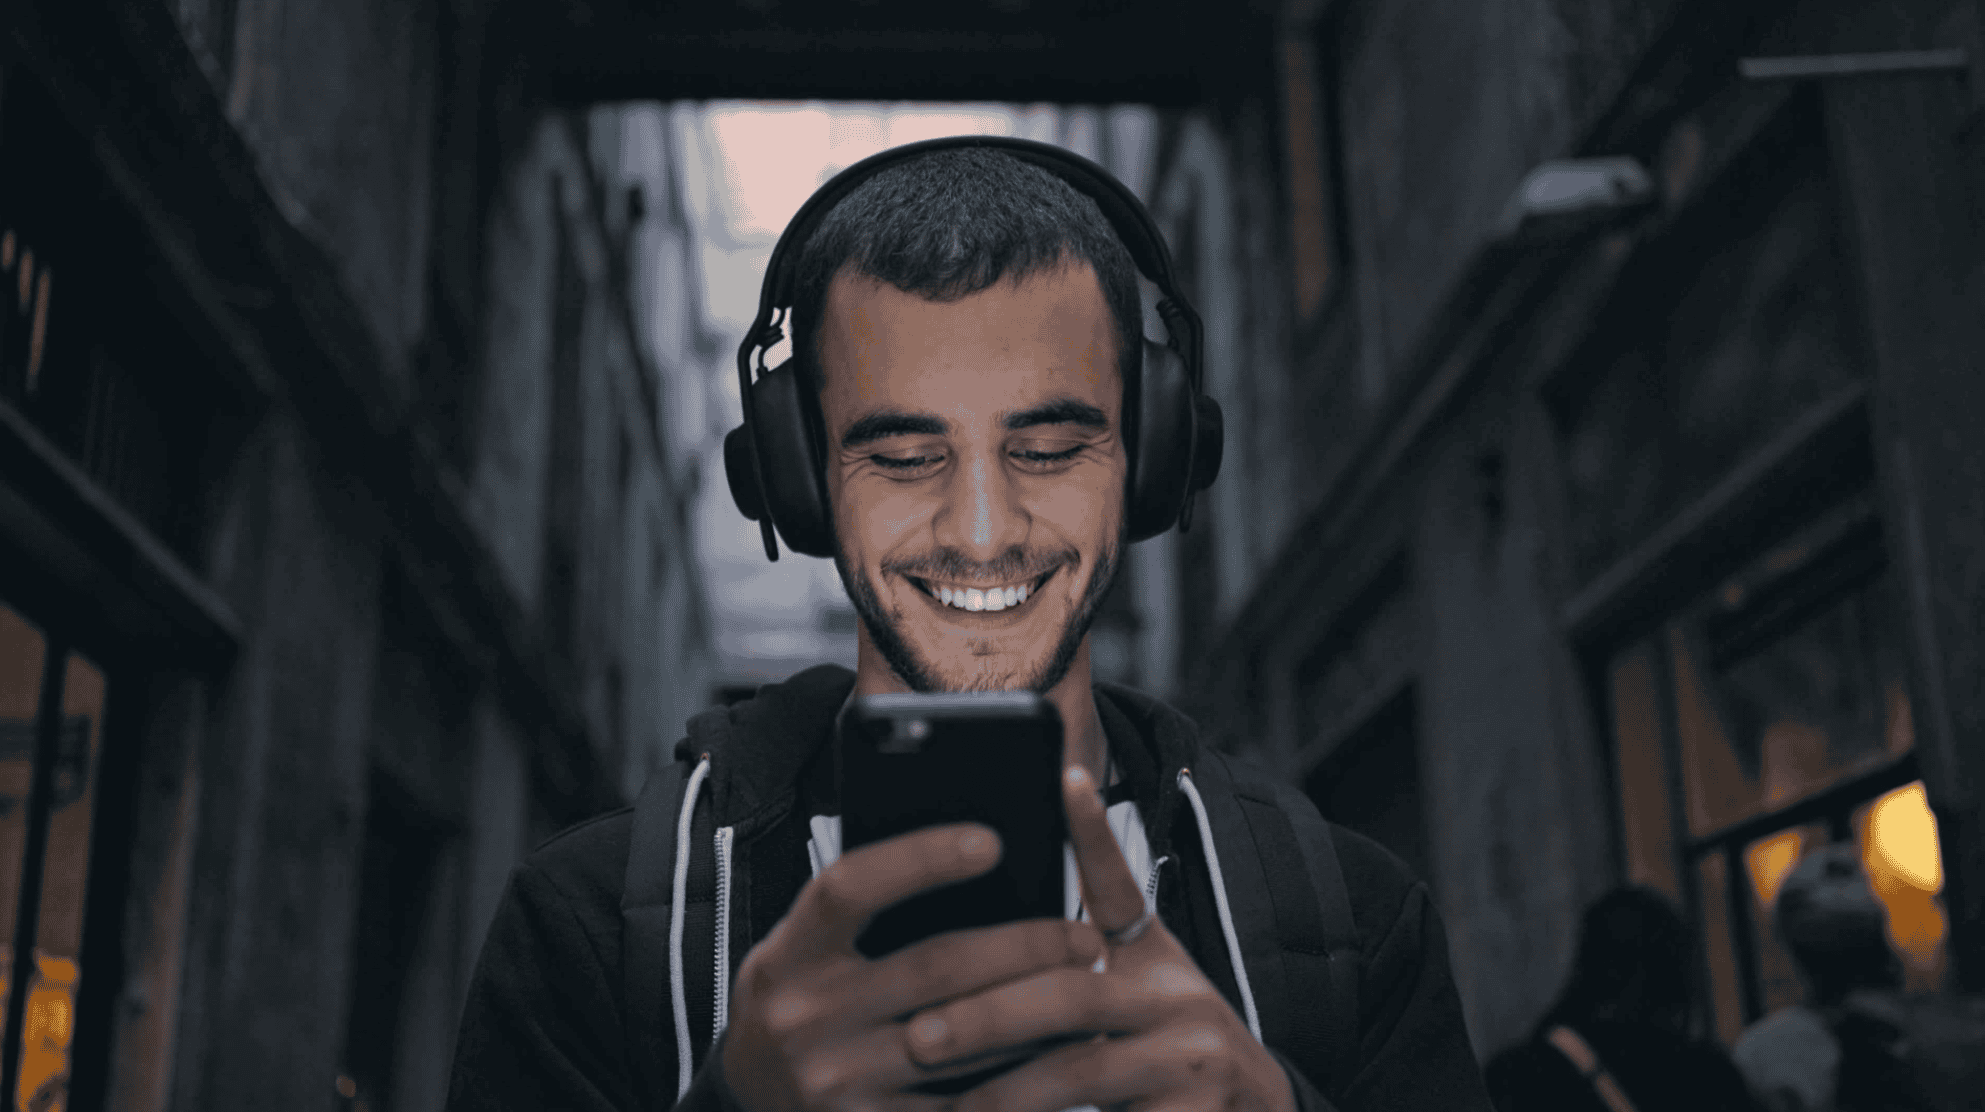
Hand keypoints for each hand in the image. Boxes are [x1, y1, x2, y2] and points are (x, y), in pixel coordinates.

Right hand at [723, 824, 1105, 1111]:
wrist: (752, 1100)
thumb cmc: (798, 1002)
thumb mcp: (802, 949)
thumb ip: (862, 915)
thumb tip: (973, 859)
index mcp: (789, 955)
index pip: (850, 887)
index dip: (920, 858)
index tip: (990, 840)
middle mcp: (808, 1018)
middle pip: (935, 966)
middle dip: (1026, 946)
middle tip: (1086, 935)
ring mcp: (840, 1083)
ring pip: (965, 1038)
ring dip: (1039, 1012)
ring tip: (1088, 987)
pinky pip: (966, 1101)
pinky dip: (1020, 1074)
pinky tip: (1059, 1050)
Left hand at [899, 767, 1297, 1111]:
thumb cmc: (1166, 1053)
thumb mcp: (1137, 991)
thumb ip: (1073, 962)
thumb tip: (992, 923)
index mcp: (1154, 958)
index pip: (1120, 884)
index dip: (1092, 831)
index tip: (1064, 778)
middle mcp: (1181, 997)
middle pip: (1073, 993)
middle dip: (988, 1014)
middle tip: (920, 1036)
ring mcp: (1196, 1059)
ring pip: (1082, 1069)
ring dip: (1003, 1090)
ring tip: (946, 1106)